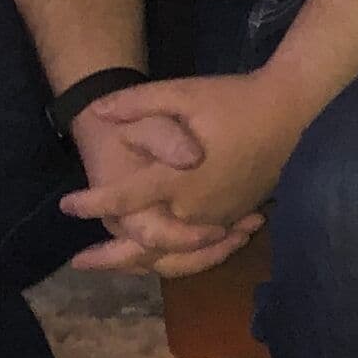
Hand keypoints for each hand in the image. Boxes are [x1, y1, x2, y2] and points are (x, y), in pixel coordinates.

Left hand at [63, 69, 314, 258]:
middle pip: (148, 244)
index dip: (93, 202)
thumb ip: (138, 103)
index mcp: (179, 177)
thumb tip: (98, 112)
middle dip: (111, 258)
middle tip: (79, 262)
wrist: (290, 109)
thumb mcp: (184, 92)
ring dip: (142, 262)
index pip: (127, 198)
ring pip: (175, 253)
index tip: (67, 205)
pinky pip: (200, 248)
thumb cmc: (235, 99)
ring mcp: (219, 216)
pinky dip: (175, 256)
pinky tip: (158, 255)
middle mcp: (196, 206)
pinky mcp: (236, 216)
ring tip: (115, 266)